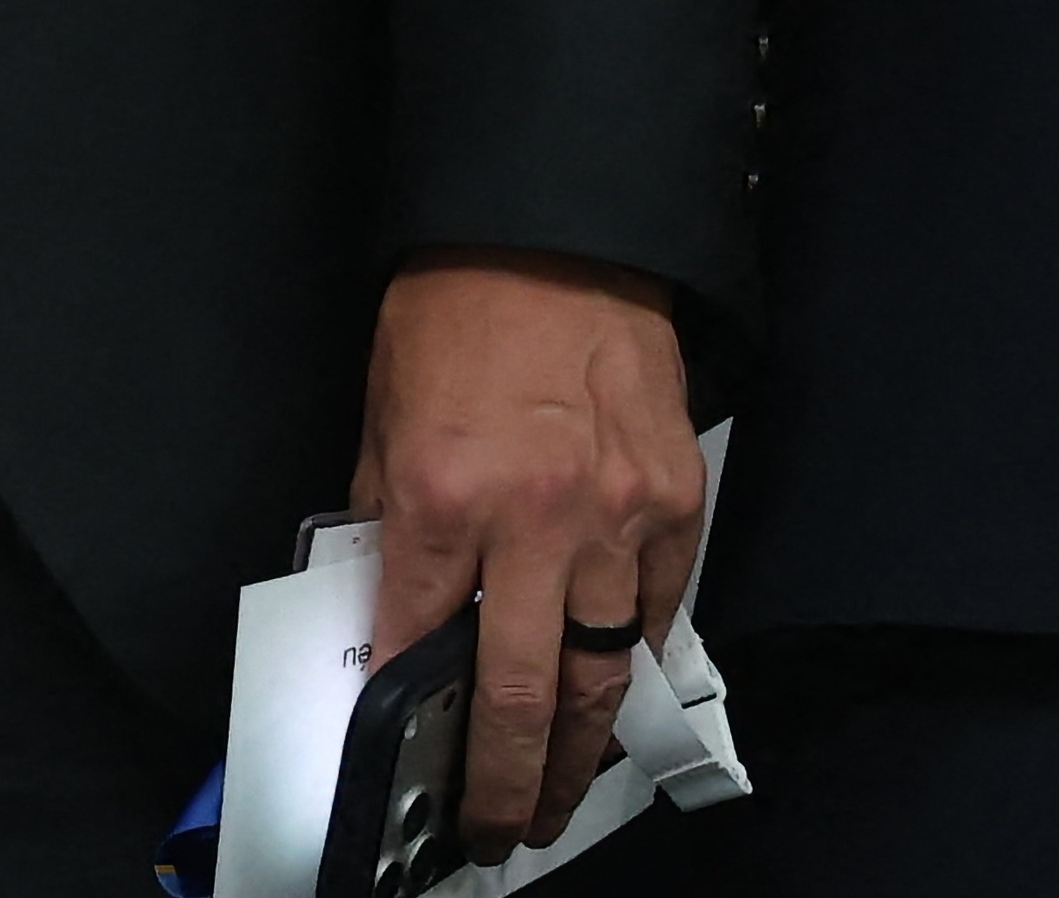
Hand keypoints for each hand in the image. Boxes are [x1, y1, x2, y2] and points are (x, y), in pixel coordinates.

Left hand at [351, 254, 704, 857]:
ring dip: (575, 752)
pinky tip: (608, 702)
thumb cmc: (460, 304)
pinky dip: (630, 666)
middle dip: (501, 779)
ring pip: (600, 677)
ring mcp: (615, 520)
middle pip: (517, 694)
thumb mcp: (383, 406)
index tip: (407, 771)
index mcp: (441, 494)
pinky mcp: (675, 508)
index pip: (415, 642)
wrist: (556, 228)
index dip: (409, 718)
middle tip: (492, 828)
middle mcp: (533, 521)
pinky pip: (654, 616)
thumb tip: (388, 600)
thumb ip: (388, 513)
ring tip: (552, 796)